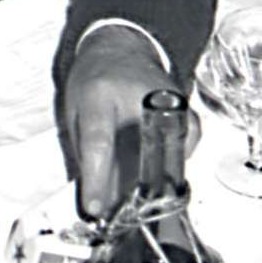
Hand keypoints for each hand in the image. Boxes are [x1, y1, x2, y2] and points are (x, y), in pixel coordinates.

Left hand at [63, 28, 186, 218]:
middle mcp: (139, 95)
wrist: (119, 49)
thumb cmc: (92, 83)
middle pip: (143, 152)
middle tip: (126, 213)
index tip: (95, 208)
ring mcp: (168, 100)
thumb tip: (97, 204)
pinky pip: (186, 147)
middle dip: (135, 189)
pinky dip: (174, 163)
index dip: (97, 179)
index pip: (99, 141)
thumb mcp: (75, 114)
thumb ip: (85, 156)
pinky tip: (158, 166)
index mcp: (98, 95)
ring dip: (156, 180)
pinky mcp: (187, 107)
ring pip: (169, 153)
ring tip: (142, 192)